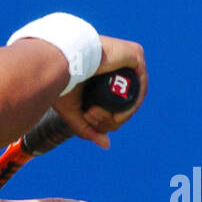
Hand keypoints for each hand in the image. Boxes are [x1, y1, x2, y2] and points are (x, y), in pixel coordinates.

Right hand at [52, 34, 147, 148]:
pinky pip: (140, 88)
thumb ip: (88, 129)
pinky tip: (115, 113)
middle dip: (109, 118)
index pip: (115, 103)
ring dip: (117, 115)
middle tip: (90, 115)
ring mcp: (129, 59)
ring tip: (94, 113)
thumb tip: (107, 146)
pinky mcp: (136, 55)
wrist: (61, 60)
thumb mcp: (74, 111)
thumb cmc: (61, 80)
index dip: (105, 118)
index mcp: (104, 74)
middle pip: (125, 103)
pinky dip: (129, 106)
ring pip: (132, 98)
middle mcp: (119, 65)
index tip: (88, 117)